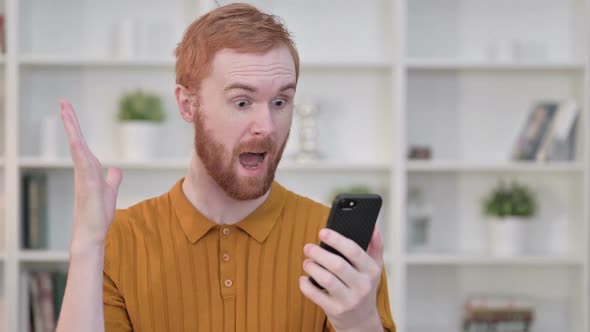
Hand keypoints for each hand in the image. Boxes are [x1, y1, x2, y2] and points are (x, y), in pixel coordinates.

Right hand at [60, 100, 122, 252]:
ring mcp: (84, 177)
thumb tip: (114, 169)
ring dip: (73, 130)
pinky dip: (79, 151)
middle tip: (63, 102)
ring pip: (77, 148)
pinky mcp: (88, 186)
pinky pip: (83, 164)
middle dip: (71, 121)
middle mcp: (83, 171)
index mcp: (88, 170)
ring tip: (66, 111)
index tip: (69, 111)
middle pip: (76, 141)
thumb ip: (112, 179)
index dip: (76, 128)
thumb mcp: (109, 191)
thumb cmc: (98, 215)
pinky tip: (76, 140)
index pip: (82, 144)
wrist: (92, 234)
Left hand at [299, 226, 384, 330]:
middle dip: (319, 253)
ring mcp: (349, 300)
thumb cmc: (365, 288)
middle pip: (337, 265)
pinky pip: (315, 295)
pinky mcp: (335, 310)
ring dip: (312, 267)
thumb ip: (375, 246)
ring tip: (307, 262)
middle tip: (308, 247)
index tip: (322, 232)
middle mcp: (362, 286)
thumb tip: (374, 227)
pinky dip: (306, 285)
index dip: (336, 239)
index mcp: (371, 271)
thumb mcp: (374, 268)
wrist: (362, 321)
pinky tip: (304, 279)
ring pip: (326, 279)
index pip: (354, 251)